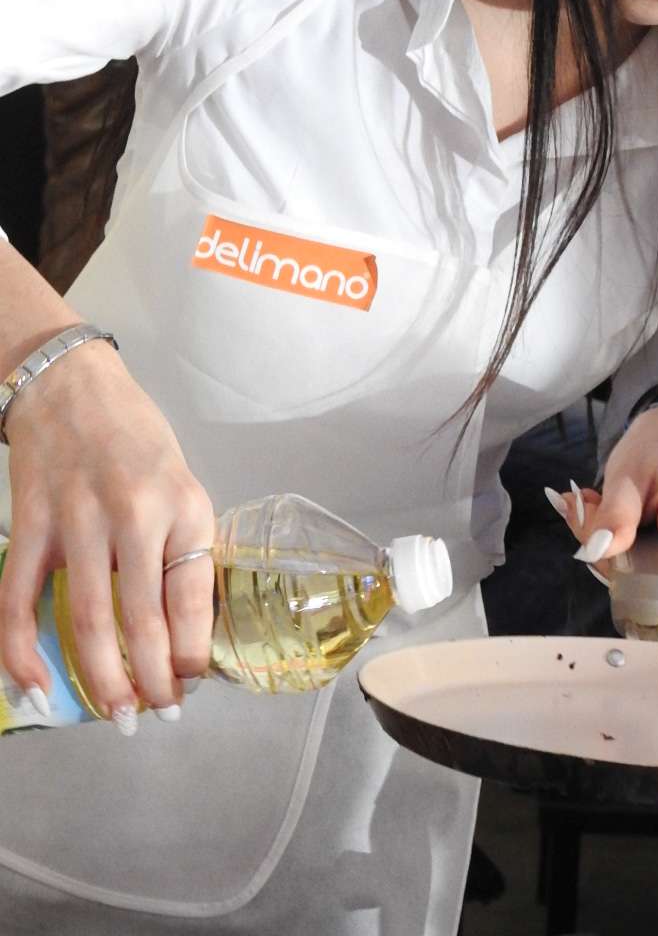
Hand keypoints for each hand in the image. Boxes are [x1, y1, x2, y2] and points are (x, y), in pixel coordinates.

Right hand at [0, 338, 213, 726]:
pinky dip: (23, 654)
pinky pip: (21, 602)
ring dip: (102, 680)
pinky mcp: (32, 526)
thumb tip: (188, 626)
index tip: (192, 684)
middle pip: (144, 621)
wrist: (72, 386)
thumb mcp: (182, 485)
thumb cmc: (136, 440)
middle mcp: (137, 515)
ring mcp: (80, 521)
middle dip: (152, 682)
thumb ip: (182, 547)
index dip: (192, 655)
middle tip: (155, 716)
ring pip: (90, 621)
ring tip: (116, 715)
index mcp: (185, 506)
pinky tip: (37, 690)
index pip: (193, 599)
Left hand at [545, 407, 657, 598]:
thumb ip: (614, 515)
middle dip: (626, 560)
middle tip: (595, 519)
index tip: (611, 552)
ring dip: (634, 554)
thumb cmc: (654, 447)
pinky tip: (635, 523)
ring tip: (614, 514)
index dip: (645, 582)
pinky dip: (649, 551)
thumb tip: (597, 553)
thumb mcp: (625, 474)